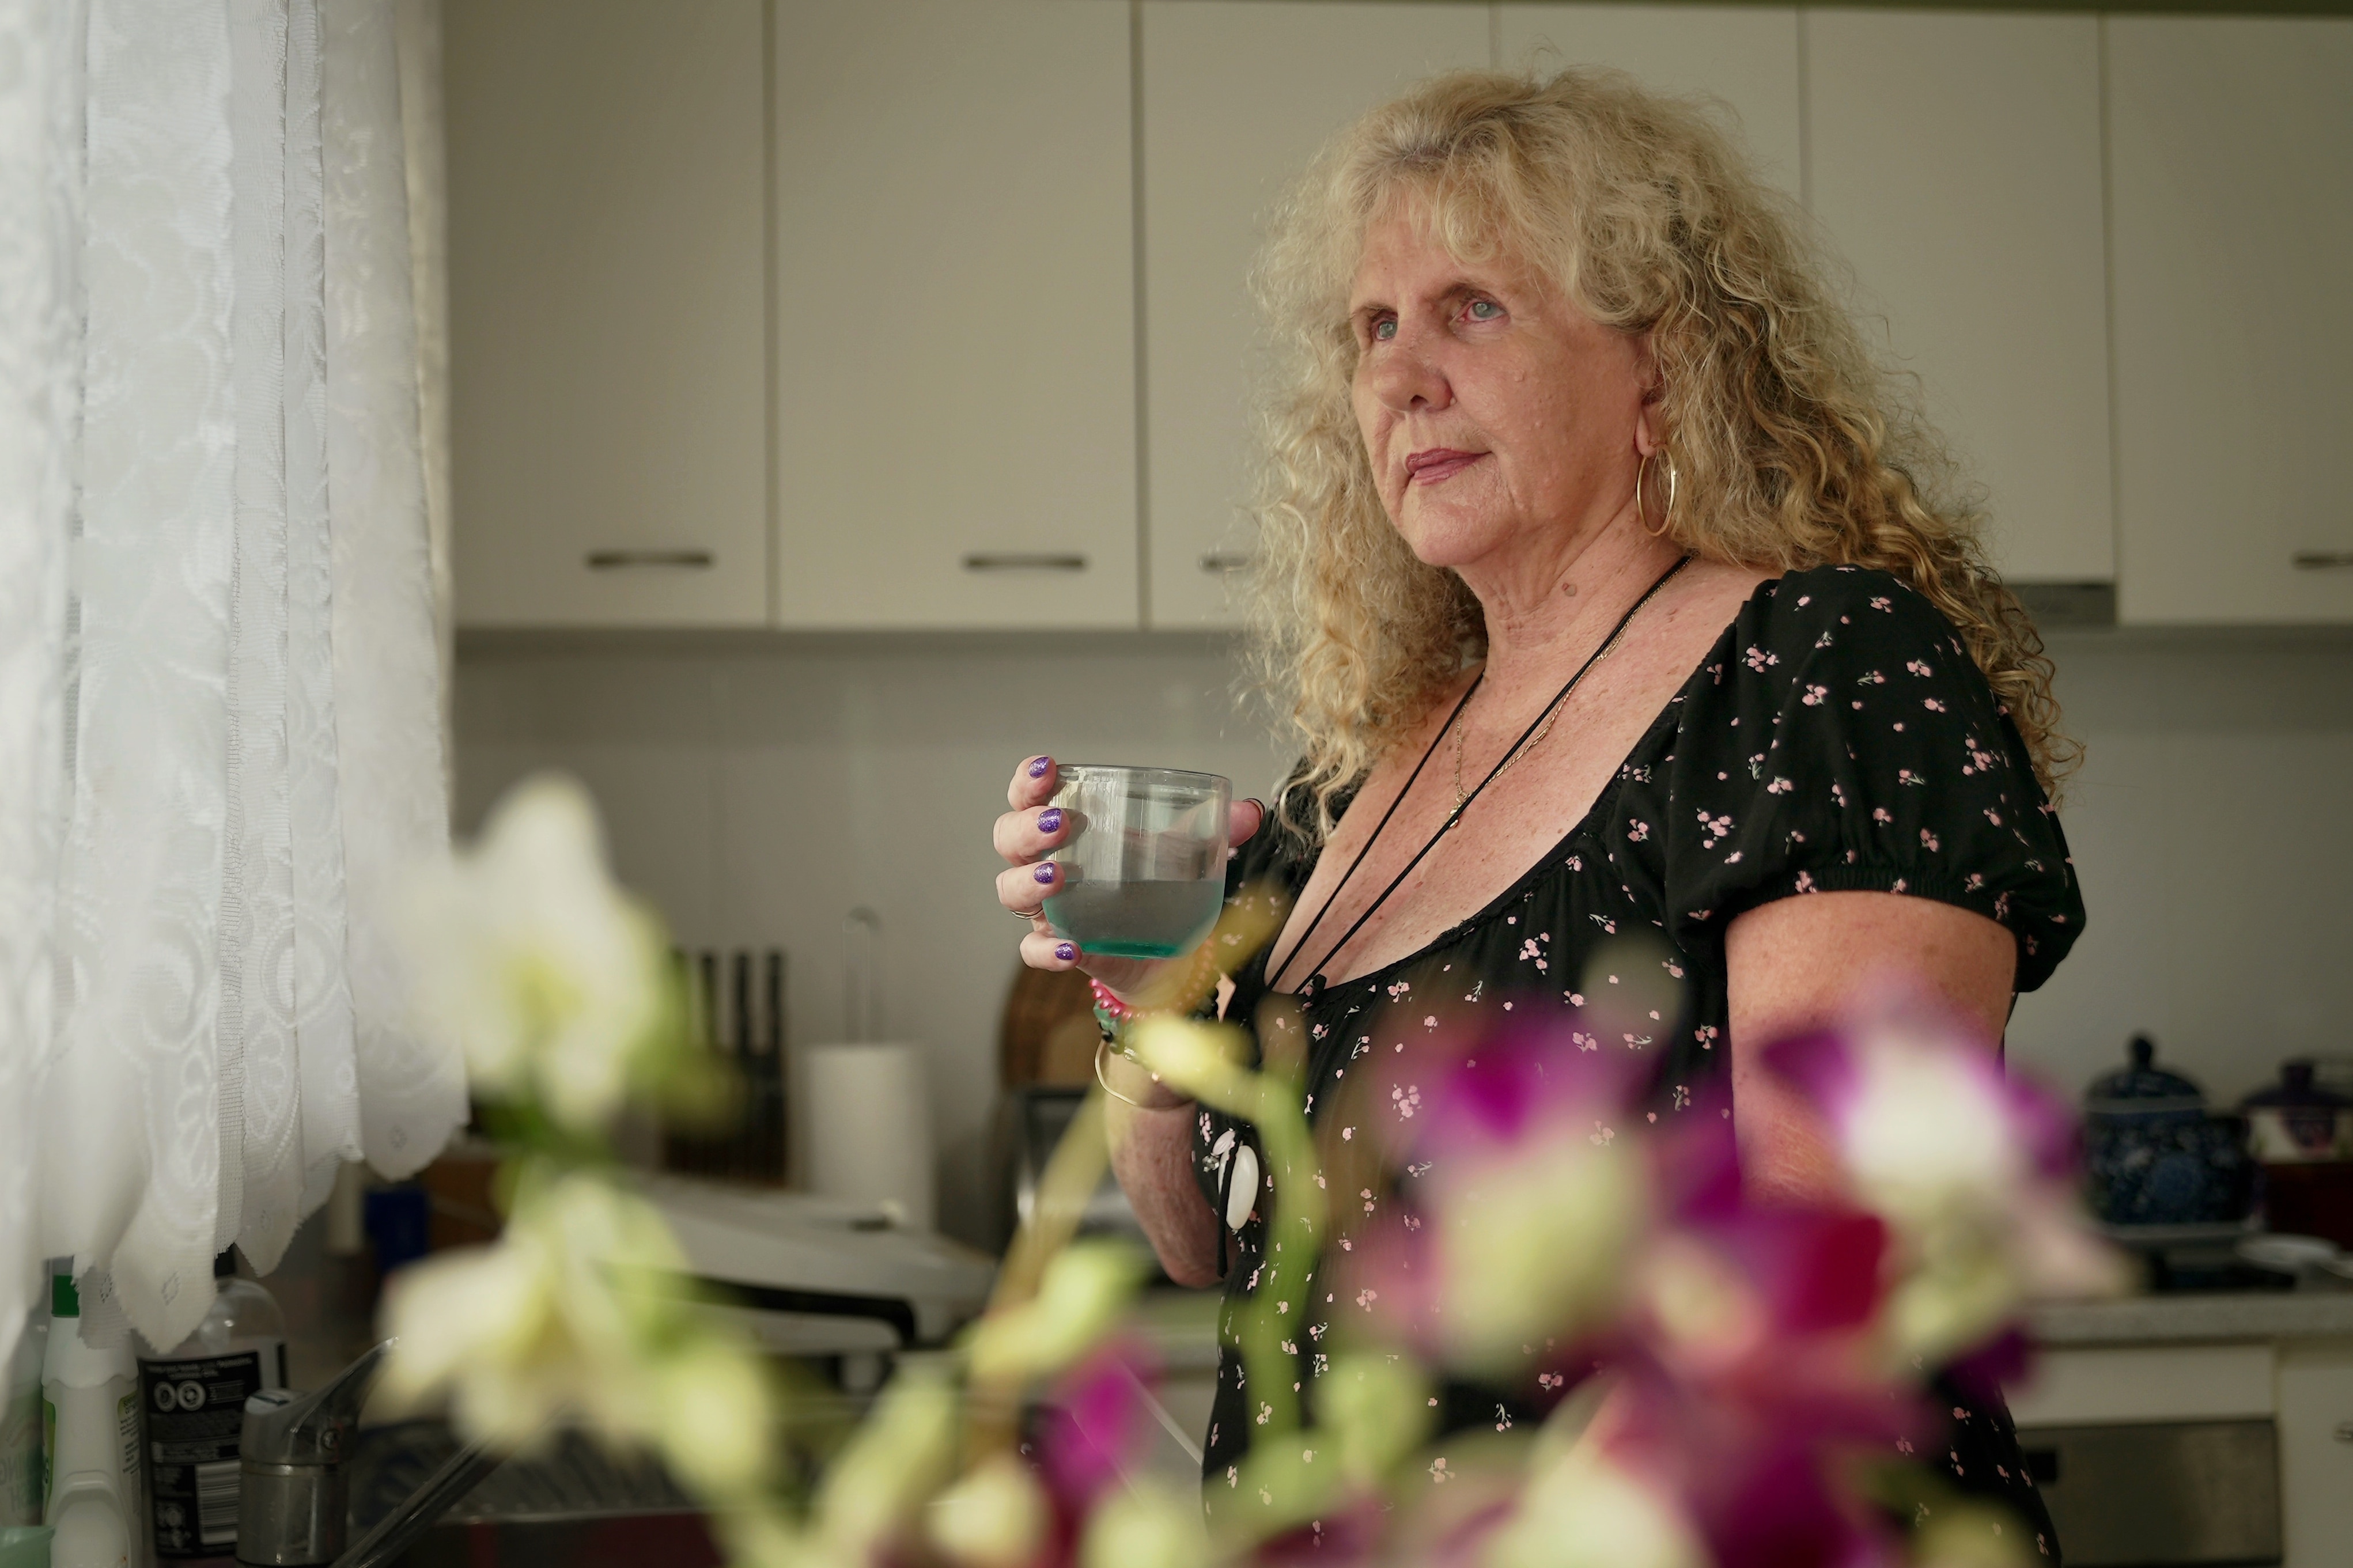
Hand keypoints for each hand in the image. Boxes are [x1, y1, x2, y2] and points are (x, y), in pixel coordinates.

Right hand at [993, 754, 1265, 994]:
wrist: (1169, 954)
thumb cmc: (1158, 886)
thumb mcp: (1185, 852)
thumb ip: (1214, 829)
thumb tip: (1251, 809)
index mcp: (1066, 829)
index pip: (1029, 796)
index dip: (1029, 781)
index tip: (1048, 767)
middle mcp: (1046, 864)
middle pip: (1008, 839)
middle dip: (1027, 828)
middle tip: (1061, 824)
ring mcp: (1048, 910)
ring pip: (1010, 892)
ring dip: (1030, 881)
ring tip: (1061, 878)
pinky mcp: (1061, 951)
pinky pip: (1034, 951)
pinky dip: (1047, 950)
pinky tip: (1071, 949)